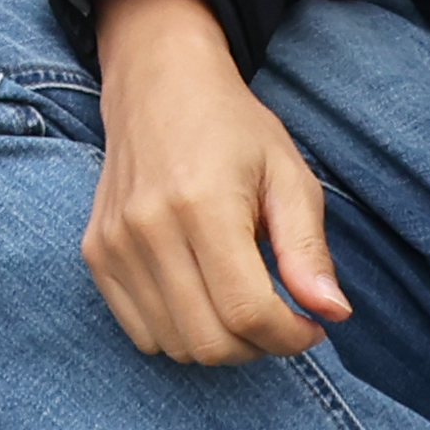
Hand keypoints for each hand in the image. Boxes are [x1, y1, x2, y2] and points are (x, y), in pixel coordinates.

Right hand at [80, 0, 346, 363]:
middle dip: (259, 347)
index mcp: (204, 205)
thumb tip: (333, 313)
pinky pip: (140, 333)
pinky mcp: (96, 252)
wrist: (157, 83)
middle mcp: (149, 228)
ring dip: (219, 343)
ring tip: (240, 304)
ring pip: (174, 345)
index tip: (311, 324)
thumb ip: (308, 249)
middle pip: (210, 341)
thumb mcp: (289, 176)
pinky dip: (178, 332)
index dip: (290, 336)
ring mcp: (115, 243)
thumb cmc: (233, 128)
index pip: (248, 312)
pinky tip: (200, 298)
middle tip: (279, 317)